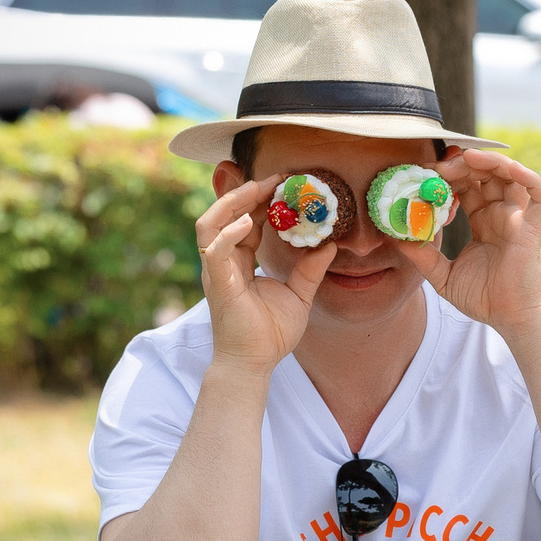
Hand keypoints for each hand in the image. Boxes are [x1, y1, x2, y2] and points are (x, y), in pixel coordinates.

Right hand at [197, 174, 330, 372]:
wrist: (255, 363)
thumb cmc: (271, 333)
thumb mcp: (299, 295)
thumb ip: (310, 270)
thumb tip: (331, 244)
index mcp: (240, 261)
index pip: (245, 221)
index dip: (260, 201)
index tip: (284, 184)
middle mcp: (223, 262)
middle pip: (224, 215)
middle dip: (245, 192)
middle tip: (273, 177)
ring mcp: (217, 272)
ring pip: (210, 224)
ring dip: (232, 203)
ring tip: (257, 189)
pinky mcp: (217, 284)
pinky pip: (214, 251)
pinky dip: (229, 233)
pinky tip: (249, 222)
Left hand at [397, 148, 540, 334]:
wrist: (510, 319)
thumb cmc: (483, 299)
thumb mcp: (442, 276)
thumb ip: (422, 256)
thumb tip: (396, 238)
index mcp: (483, 222)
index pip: (467, 187)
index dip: (448, 176)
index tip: (425, 174)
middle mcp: (501, 215)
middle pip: (485, 175)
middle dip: (463, 165)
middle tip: (439, 165)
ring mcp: (518, 219)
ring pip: (510, 175)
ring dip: (489, 161)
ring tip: (465, 158)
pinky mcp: (533, 226)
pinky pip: (538, 193)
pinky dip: (526, 175)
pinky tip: (506, 167)